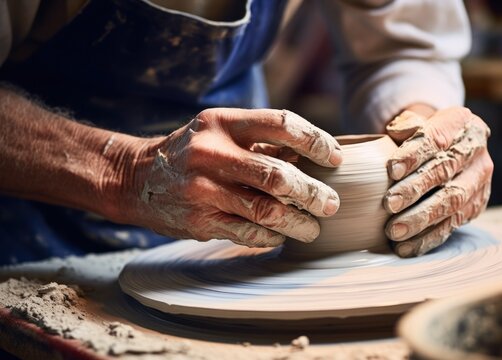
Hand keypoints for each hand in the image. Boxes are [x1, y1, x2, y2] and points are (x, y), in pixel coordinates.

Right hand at [124, 108, 341, 247]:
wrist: (136, 177)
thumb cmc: (192, 151)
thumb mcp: (220, 131)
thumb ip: (262, 142)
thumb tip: (313, 157)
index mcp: (222, 122)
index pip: (281, 124)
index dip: (315, 141)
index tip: (334, 157)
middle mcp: (212, 153)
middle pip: (277, 175)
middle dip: (313, 192)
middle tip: (331, 204)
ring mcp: (203, 190)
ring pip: (266, 210)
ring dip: (299, 222)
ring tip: (314, 227)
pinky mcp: (199, 221)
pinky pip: (248, 232)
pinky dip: (272, 236)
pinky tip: (282, 235)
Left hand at [383, 106, 492, 256]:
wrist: (444, 147)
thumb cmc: (419, 135)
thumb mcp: (413, 121)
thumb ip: (405, 125)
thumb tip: (397, 132)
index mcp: (461, 123)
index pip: (437, 138)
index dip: (414, 154)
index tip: (391, 169)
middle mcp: (476, 151)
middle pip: (446, 171)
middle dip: (416, 189)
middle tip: (389, 203)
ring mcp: (479, 180)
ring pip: (452, 202)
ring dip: (421, 219)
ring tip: (394, 230)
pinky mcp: (476, 206)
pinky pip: (452, 225)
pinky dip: (427, 238)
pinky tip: (405, 246)